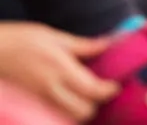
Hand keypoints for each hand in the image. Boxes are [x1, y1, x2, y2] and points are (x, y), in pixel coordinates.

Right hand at [0, 23, 117, 121]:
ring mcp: (42, 96)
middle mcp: (52, 88)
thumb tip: (110, 43)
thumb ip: (84, 45)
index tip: (116, 84)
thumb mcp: (57, 37)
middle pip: (82, 111)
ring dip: (82, 108)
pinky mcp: (34, 99)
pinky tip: (72, 93)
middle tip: (103, 89)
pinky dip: (68, 107)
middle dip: (97, 104)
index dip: (109, 90)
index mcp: (61, 70)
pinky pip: (57, 110)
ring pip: (69, 115)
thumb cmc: (24, 39)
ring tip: (88, 92)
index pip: (92, 90)